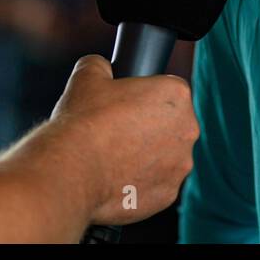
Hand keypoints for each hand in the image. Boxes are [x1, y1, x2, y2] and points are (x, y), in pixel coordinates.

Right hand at [50, 55, 198, 227]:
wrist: (72, 169)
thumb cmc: (83, 121)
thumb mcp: (87, 75)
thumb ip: (100, 64)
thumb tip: (100, 66)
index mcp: (176, 95)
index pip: (168, 89)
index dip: (146, 96)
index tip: (127, 106)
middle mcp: (187, 129)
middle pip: (172, 124)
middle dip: (150, 127)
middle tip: (118, 131)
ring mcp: (180, 165)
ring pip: (166, 156)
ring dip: (147, 156)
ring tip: (114, 157)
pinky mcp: (169, 195)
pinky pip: (157, 184)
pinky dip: (141, 182)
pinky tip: (116, 178)